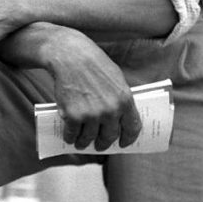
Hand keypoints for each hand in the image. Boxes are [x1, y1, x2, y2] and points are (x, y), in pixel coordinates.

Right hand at [47, 33, 141, 151]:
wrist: (71, 56)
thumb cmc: (94, 64)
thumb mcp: (117, 79)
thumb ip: (120, 99)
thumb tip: (120, 117)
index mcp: (125, 100)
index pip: (132, 128)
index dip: (128, 139)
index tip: (123, 143)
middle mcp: (110, 111)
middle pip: (109, 136)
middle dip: (104, 143)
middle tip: (100, 145)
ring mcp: (91, 115)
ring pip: (89, 138)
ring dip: (85, 143)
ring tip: (81, 143)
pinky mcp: (73, 116)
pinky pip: (72, 134)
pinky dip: (70, 137)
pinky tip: (70, 137)